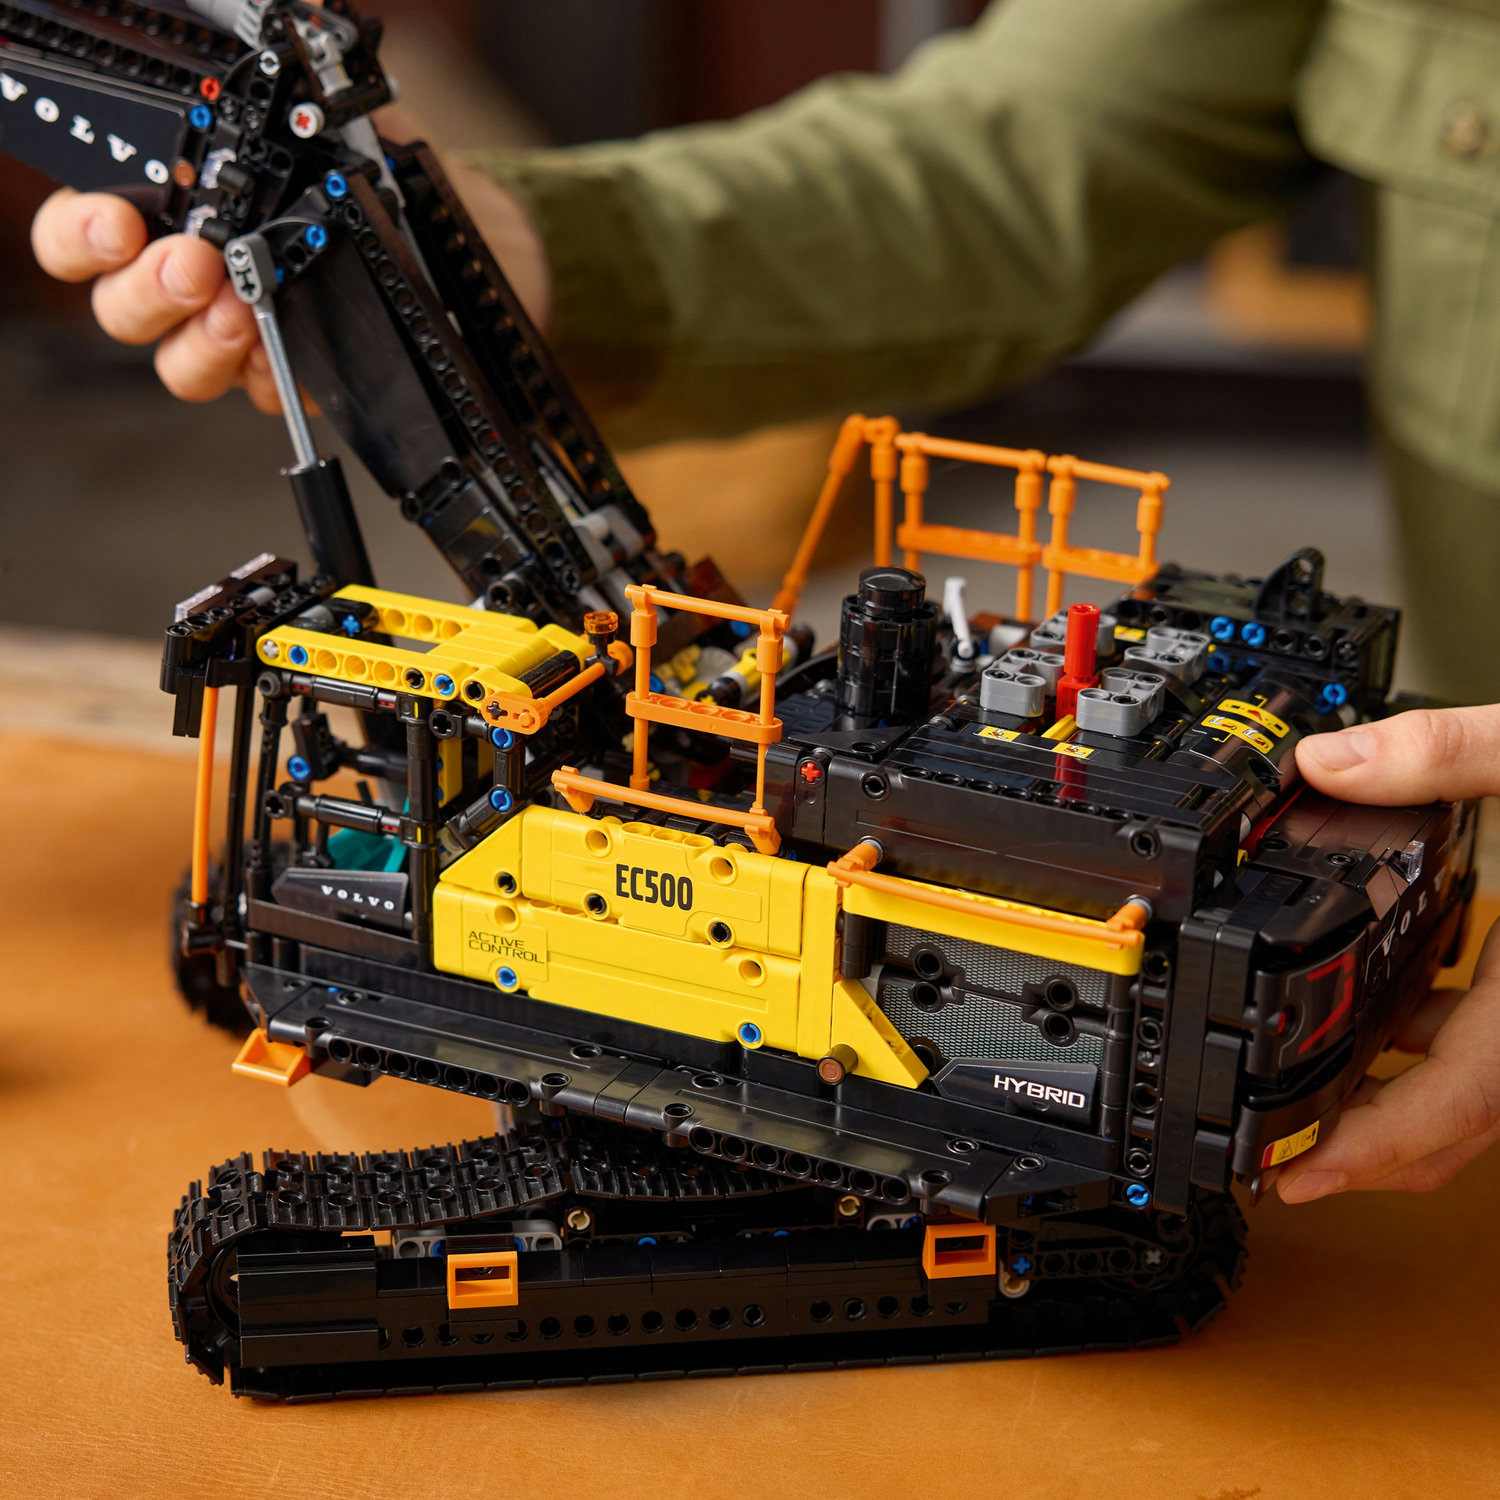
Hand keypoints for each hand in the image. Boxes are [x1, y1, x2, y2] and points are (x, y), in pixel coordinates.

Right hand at [29, 113, 548, 412]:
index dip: (83, 234)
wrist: (464, 237)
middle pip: (123, 306)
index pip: (88, 232)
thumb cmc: (379, 171)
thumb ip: (291, 98)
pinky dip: (265, 377)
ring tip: (241, 312)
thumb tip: (291, 30)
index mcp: (178, 210)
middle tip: (193, 267)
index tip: (117, 224)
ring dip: (201, 343)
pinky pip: (258, 394)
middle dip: (148, 289)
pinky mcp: (293, 373)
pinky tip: (280, 355)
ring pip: (181, 364)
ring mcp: (239, 332)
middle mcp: (193, 278)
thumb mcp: (328, 121)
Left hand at [1278, 707, 1499, 1201]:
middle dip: (1369, 1143)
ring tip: (1317, 1080)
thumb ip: (1452, 755)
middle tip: (1282, 1147)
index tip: (1295, 1178)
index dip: (1368, 1151)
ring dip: (1405, 1098)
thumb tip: (1330, 765)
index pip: (1457, 1102)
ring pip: (1487, 1100)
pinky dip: (1445, 1051)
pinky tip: (1399, 1008)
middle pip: (1463, 1126)